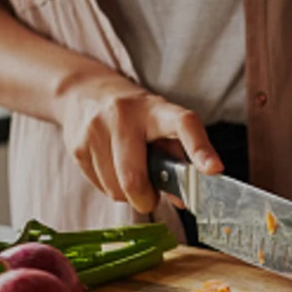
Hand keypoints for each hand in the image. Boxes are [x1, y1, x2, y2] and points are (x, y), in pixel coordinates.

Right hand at [55, 73, 221, 213]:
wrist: (84, 92)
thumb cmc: (135, 118)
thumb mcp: (161, 127)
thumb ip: (177, 161)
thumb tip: (184, 199)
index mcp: (157, 110)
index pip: (183, 125)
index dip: (200, 150)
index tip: (214, 170)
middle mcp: (124, 115)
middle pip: (134, 178)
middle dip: (145, 199)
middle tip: (150, 197)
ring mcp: (96, 129)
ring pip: (116, 189)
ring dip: (126, 194)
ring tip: (128, 172)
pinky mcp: (77, 145)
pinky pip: (100, 187)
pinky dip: (109, 187)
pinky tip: (110, 167)